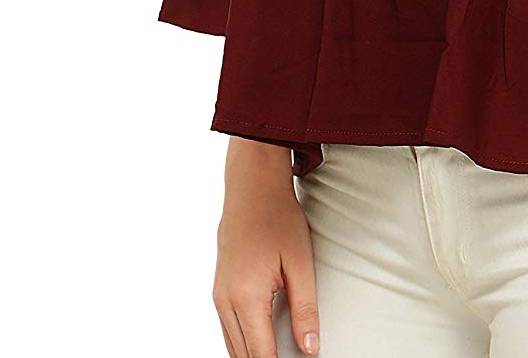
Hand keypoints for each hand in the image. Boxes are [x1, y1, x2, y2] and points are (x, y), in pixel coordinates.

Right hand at [213, 138, 319, 357]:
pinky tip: (261, 344)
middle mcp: (225, 300)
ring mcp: (218, 295)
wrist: (252, 187)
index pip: (261, 355)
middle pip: (242, 356)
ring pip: (231, 346)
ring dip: (252, 356)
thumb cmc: (278, 218)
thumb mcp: (300, 263)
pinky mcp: (218, 289)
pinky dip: (242, 343)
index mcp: (246, 296)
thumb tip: (310, 348)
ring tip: (277, 354)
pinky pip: (227, 329)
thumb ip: (305, 309)